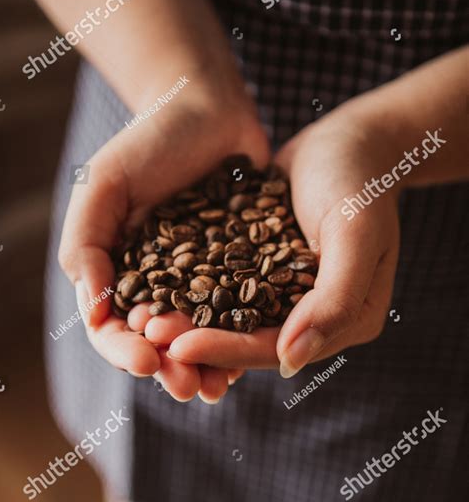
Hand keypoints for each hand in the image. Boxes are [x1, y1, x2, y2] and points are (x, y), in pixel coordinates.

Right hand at [59, 83, 268, 400]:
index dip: (126, 351)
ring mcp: (203, 284)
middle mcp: (160, 287)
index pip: (113, 328)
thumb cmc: (148, 143)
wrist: (208, 110)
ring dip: (206, 368)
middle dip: (169, 370)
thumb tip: (92, 311)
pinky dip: (242, 340)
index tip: (147, 359)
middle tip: (185, 386)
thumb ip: (88, 244)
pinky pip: (241, 315)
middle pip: (159, 344)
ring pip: (201, 339)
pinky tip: (249, 360)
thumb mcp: (105, 185)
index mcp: (120, 275)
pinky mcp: (243, 274)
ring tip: (215, 388)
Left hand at [168, 104, 399, 376]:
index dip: (227, 350)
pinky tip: (153, 288)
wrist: (350, 140)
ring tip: (141, 319)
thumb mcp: (356, 234)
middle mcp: (315, 318)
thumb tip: (290, 361)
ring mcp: (289, 297)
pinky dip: (191, 291)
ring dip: (187, 320)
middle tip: (146, 336)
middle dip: (197, 341)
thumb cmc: (360, 180)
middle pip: (248, 341)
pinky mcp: (265, 272)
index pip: (277, 347)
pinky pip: (225, 289)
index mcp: (347, 322)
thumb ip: (334, 300)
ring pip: (230, 319)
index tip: (177, 347)